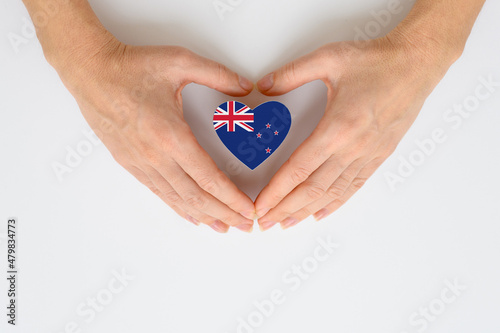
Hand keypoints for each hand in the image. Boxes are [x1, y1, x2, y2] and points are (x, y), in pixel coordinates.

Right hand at [51, 31, 255, 232]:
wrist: (90, 72)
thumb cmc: (131, 68)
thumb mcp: (180, 62)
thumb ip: (218, 75)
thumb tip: (245, 88)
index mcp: (171, 135)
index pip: (209, 178)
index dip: (231, 198)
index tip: (247, 210)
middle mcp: (156, 156)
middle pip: (196, 196)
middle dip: (224, 214)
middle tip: (244, 225)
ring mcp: (141, 163)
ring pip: (177, 199)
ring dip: (203, 216)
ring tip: (222, 228)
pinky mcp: (129, 164)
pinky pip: (159, 192)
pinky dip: (178, 207)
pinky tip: (191, 216)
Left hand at [254, 31, 458, 229]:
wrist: (417, 63)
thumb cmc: (376, 61)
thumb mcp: (328, 59)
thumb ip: (291, 74)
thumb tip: (264, 85)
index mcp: (337, 128)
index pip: (298, 169)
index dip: (276, 191)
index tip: (261, 206)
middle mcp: (352, 148)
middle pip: (312, 189)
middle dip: (285, 209)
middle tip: (266, 223)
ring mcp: (367, 155)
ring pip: (332, 193)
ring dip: (306, 211)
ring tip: (287, 224)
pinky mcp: (379, 156)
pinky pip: (354, 186)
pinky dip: (336, 203)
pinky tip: (321, 213)